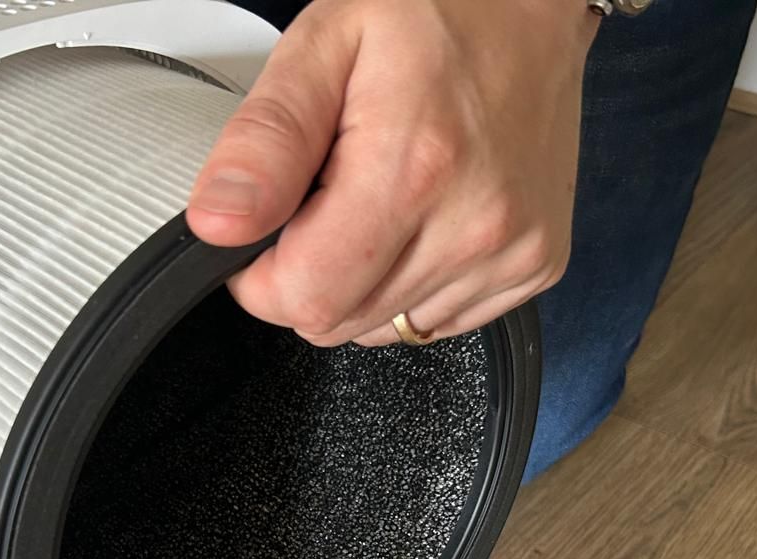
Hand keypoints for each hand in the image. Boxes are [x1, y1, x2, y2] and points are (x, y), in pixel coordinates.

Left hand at [186, 0, 596, 346]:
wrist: (533, 4)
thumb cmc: (433, 14)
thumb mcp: (323, 46)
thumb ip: (265, 141)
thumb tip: (220, 224)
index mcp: (414, 170)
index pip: (305, 298)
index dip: (262, 276)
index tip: (267, 228)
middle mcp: (474, 225)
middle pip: (341, 322)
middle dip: (311, 273)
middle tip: (329, 195)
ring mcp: (512, 253)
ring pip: (386, 328)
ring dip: (363, 280)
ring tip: (385, 196)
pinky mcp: (536, 266)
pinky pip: (438, 320)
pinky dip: (415, 282)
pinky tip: (426, 218)